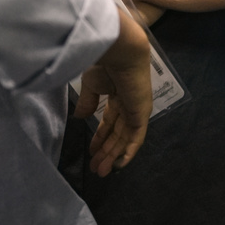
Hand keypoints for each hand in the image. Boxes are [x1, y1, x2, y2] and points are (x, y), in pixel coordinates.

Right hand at [74, 11, 150, 176]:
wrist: (120, 53)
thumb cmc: (104, 64)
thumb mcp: (91, 86)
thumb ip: (88, 102)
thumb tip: (81, 118)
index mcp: (117, 95)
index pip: (109, 121)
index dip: (100, 136)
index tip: (91, 151)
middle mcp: (129, 104)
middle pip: (117, 132)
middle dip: (106, 150)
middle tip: (96, 168)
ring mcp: (137, 109)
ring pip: (125, 137)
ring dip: (113, 155)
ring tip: (102, 171)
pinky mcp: (142, 113)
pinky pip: (136, 137)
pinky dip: (129, 151)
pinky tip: (120, 164)